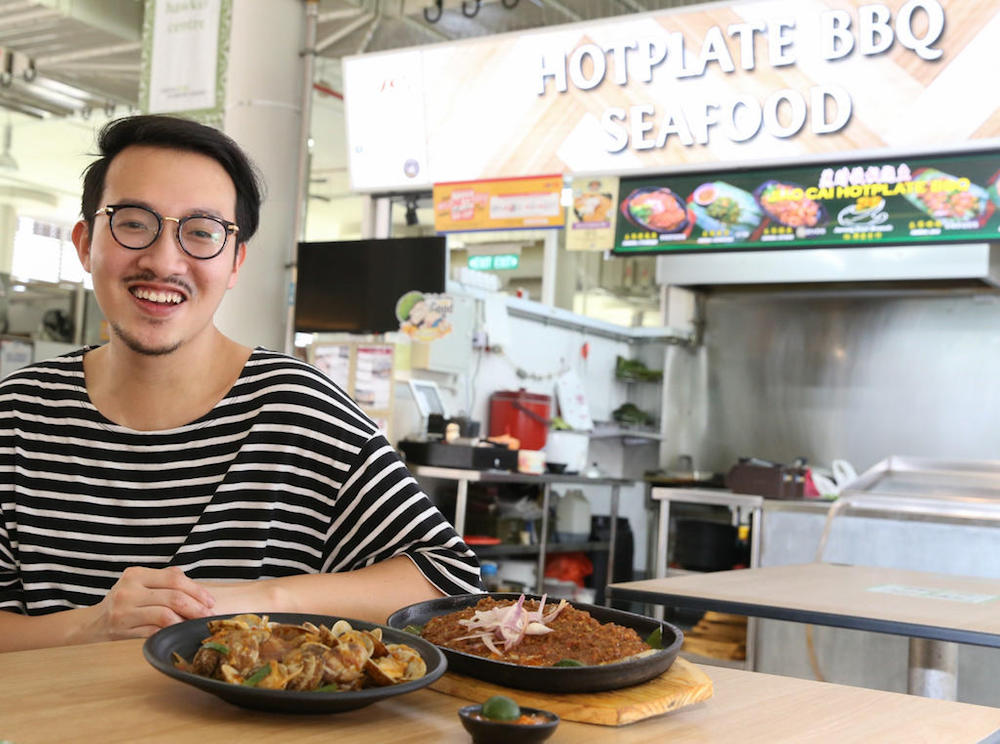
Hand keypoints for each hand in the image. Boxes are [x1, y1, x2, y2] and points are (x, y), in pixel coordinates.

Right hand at [83, 566, 215, 640]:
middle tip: (209, 616)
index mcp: (136, 574)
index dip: (197, 590)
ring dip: (186, 622)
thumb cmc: (123, 602)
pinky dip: (170, 632)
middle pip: (174, 597)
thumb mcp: (139, 584)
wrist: (91, 623)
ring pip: (165, 615)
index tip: (210, 601)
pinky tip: (178, 633)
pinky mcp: (121, 630)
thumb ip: (164, 580)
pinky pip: (154, 631)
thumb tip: (198, 590)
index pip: (175, 578)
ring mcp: (124, 611)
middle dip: (197, 608)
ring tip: (195, 625)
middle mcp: (129, 590)